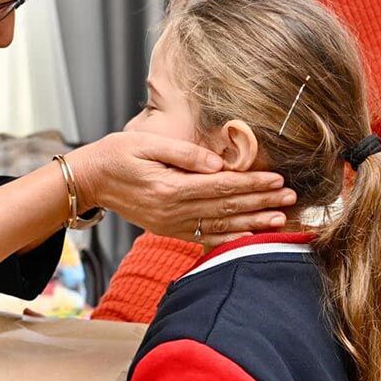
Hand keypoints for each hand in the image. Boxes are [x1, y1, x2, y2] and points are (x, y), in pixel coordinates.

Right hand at [67, 131, 294, 246]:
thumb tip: (216, 162)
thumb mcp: (145, 142)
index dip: (252, 183)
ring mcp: (171, 224)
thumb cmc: (116, 155)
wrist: (90, 180)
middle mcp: (172, 211)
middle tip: (291, 197)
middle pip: (226, 207)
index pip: (221, 186)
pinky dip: (229, 238)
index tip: (278, 178)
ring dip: (252, 222)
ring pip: (220, 225)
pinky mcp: (168, 230)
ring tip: (281, 218)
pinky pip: (204, 237)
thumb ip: (183, 153)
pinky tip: (249, 235)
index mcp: (169, 187)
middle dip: (261, 202)